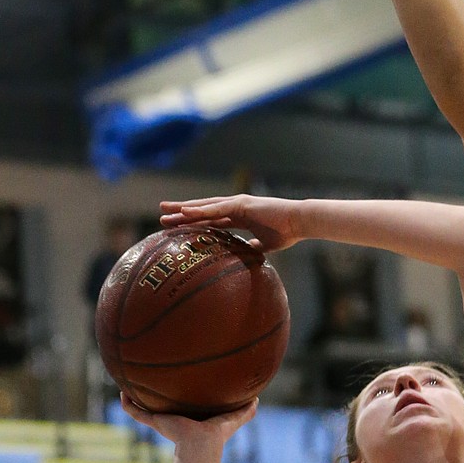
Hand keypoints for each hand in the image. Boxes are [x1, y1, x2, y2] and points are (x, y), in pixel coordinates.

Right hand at [120, 393, 256, 447]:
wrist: (202, 444)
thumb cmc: (218, 434)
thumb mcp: (233, 418)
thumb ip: (245, 411)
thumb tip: (258, 399)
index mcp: (189, 418)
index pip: (182, 407)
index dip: (179, 397)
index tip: (177, 383)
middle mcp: (174, 419)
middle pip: (161, 406)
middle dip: (155, 395)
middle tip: (149, 378)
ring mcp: (162, 420)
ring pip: (144, 408)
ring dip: (135, 397)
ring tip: (128, 383)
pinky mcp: (155, 421)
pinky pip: (136, 412)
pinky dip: (127, 404)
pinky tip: (122, 392)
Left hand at [159, 194, 304, 254]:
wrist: (300, 222)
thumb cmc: (288, 232)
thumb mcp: (266, 245)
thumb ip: (253, 248)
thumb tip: (245, 259)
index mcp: (239, 217)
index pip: (211, 220)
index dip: (194, 223)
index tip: (178, 227)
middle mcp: (234, 207)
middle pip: (203, 210)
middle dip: (182, 213)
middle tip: (163, 215)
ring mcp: (236, 203)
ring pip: (204, 207)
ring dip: (184, 209)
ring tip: (166, 211)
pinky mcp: (241, 204)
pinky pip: (216, 208)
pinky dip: (200, 209)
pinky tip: (185, 211)